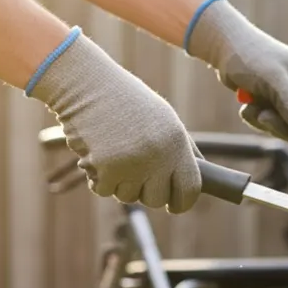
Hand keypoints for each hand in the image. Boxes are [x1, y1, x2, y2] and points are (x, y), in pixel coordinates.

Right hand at [28, 28, 202, 212]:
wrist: (85, 83)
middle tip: (134, 173)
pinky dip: (98, 178)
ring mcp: (132, 164)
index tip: (172, 204)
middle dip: (145, 192)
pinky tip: (97, 153)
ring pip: (129, 197)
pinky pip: (104, 190)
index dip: (182, 202)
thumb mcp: (163, 118)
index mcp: (177, 142)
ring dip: (119, 183)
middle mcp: (159, 155)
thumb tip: (202, 175)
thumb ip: (182, 148)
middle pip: (157, 199)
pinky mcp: (105, 169)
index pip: (190, 189)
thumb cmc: (125, 100)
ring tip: (113, 153)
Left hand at [185, 0, 287, 159]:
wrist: (225, 47)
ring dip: (267, 123)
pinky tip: (248, 105)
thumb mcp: (273, 80)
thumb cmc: (251, 56)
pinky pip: (270, 125)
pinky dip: (257, 119)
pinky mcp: (273, 103)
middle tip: (266, 116)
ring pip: (287, 129)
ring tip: (254, 106)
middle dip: (284, 127)